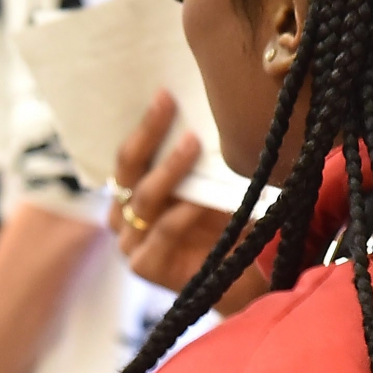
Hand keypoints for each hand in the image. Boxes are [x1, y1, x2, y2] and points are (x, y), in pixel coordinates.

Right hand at [110, 90, 267, 315]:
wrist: (247, 279)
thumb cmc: (229, 227)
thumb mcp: (214, 186)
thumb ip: (202, 160)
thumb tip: (208, 112)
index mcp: (134, 194)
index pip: (131, 155)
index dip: (145, 125)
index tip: (165, 93)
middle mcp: (125, 217)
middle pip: (128, 170)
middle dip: (148, 134)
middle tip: (168, 104)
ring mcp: (131, 243)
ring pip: (144, 199)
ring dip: (169, 170)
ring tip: (193, 143)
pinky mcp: (145, 267)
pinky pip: (161, 233)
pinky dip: (180, 214)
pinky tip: (197, 200)